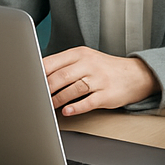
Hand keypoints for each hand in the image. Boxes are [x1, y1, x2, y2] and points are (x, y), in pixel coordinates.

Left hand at [42, 46, 158, 115]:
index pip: (54, 62)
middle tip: (36, 97)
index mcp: (80, 53)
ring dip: (57, 99)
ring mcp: (99, 79)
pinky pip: (89, 101)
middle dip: (46, 88)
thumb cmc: (105, 68)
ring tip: (48, 105)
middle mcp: (89, 64)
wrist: (135, 74)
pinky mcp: (107, 94)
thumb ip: (64, 65)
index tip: (29, 81)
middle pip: (61, 76)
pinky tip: (67, 111)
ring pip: (73, 88)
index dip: (39, 73)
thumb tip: (40, 75)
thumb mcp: (85, 59)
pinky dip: (76, 107)